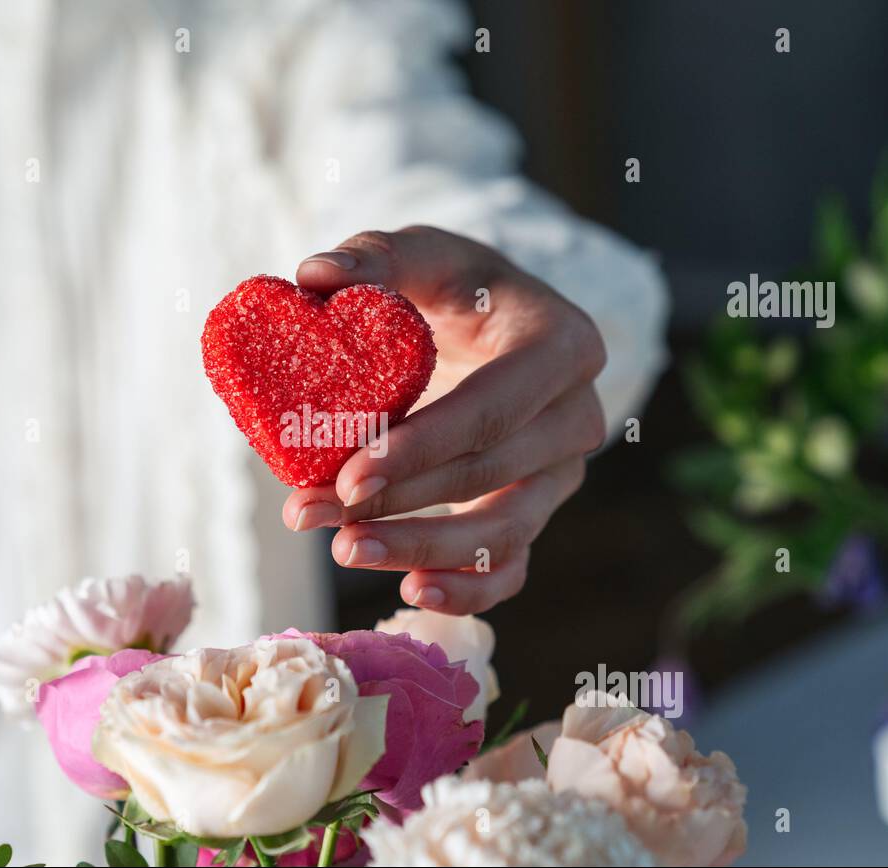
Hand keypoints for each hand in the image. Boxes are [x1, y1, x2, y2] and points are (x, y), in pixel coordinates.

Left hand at [282, 226, 607, 614]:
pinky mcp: (535, 511)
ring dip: (420, 550)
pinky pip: (513, 566)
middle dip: (396, 503)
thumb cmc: (454, 285)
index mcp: (561, 344)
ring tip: (344, 550)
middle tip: (312, 512)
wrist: (489, 323)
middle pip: (488, 475)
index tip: (347, 475)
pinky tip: (411, 593)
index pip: (492, 409)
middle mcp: (575, 415)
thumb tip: (315, 276)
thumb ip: (372, 258)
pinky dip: (469, 590)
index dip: (421, 449)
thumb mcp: (420, 254)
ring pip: (501, 532)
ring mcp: (559, 472)